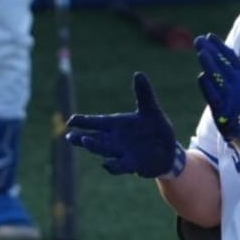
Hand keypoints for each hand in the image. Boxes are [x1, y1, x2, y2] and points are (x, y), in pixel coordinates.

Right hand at [65, 72, 183, 178]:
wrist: (169, 152)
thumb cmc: (156, 129)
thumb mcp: (151, 110)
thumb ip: (144, 93)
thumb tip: (139, 74)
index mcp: (116, 124)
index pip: (95, 122)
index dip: (82, 121)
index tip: (70, 121)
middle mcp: (115, 139)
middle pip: (93, 138)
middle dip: (81, 138)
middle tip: (69, 136)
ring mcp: (122, 153)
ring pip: (103, 150)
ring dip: (94, 146)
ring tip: (86, 141)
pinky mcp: (133, 165)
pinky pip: (119, 166)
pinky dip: (112, 165)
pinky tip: (106, 164)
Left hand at [194, 33, 239, 151]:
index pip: (231, 57)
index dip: (220, 46)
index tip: (209, 36)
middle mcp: (238, 84)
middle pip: (223, 64)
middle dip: (211, 51)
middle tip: (199, 40)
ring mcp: (230, 96)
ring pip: (218, 77)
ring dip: (209, 64)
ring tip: (201, 52)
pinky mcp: (222, 108)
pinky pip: (213, 94)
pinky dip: (208, 86)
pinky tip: (202, 77)